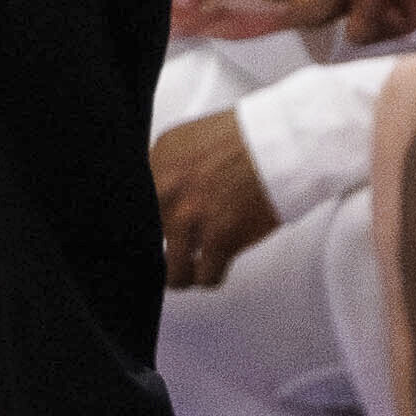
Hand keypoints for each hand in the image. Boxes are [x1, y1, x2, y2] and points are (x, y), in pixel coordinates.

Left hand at [156, 109, 278, 287]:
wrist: (282, 143)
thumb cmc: (247, 138)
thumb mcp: (190, 138)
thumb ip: (168, 165)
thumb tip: (158, 190)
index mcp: (157, 161)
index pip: (134, 207)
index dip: (146, 224)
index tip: (152, 232)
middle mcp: (165, 189)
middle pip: (149, 238)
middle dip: (166, 245)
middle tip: (177, 249)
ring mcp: (189, 217)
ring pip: (174, 269)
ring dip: (183, 273)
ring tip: (190, 272)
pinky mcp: (219, 239)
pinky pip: (205, 277)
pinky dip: (210, 278)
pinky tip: (214, 271)